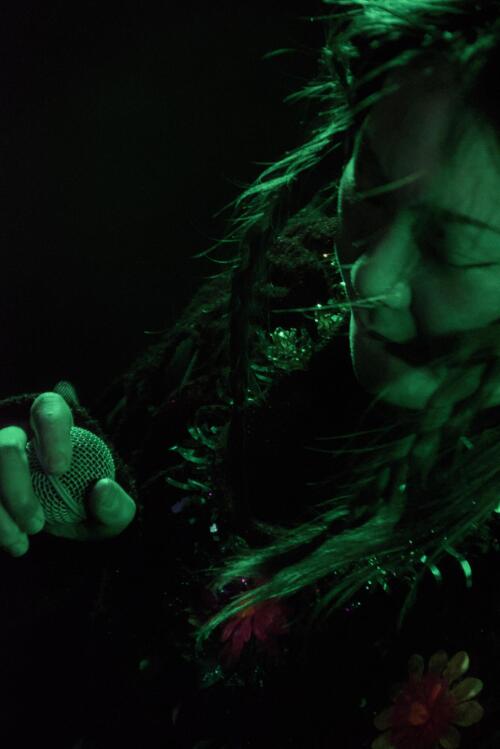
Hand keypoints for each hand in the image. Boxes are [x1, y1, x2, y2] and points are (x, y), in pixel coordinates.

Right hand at [0, 391, 135, 556]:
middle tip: (37, 523)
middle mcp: (16, 433)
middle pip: (4, 444)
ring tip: (22, 541)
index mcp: (55, 426)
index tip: (59, 469)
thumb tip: (102, 489)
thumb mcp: (112, 515)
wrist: (61, 529)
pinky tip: (11, 543)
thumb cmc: (86, 510)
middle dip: (17, 489)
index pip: (48, 408)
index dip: (50, 433)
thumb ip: (117, 505)